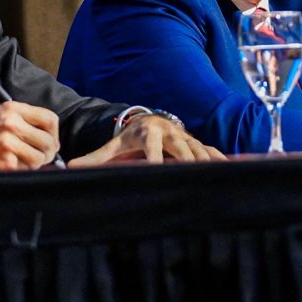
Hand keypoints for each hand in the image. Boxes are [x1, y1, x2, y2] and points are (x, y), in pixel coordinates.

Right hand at [0, 102, 60, 171]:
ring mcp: (8, 143)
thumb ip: (24, 121)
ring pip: (40, 158)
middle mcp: (12, 124)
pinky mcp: (4, 162)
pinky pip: (26, 169)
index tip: (50, 141)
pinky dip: (21, 171)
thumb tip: (50, 139)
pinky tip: (8, 166)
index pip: (50, 119)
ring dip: (35, 164)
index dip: (54, 133)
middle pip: (49, 141)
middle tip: (40, 156)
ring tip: (23, 161)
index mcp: (13, 109)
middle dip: (48, 152)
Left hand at [69, 116, 226, 166]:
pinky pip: (211, 151)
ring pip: (198, 151)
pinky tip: (232, 172)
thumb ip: (94, 159)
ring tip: (212, 180)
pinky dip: (220, 161)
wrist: (149, 120)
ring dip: (206, 164)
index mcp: (148, 134)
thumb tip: (69, 166)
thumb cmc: (129, 139)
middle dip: (187, 163)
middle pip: (181, 149)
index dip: (155, 160)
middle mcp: (170, 133)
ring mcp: (185, 137)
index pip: (152, 149)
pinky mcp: (196, 142)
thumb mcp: (113, 147)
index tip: (156, 172)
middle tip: (192, 179)